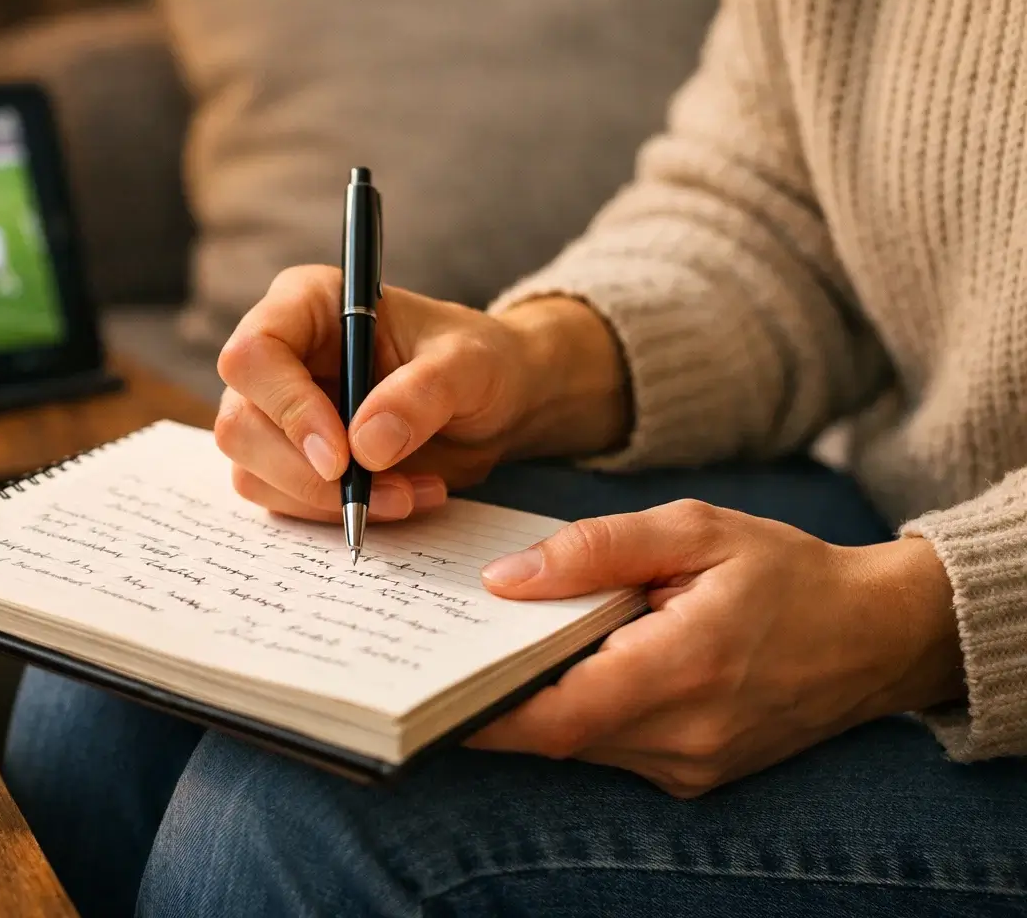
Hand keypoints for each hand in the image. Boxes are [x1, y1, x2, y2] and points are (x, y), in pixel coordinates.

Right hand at [215, 265, 627, 522]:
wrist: (492, 404)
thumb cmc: (479, 362)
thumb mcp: (470, 365)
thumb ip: (422, 394)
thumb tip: (365, 447)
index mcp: (306, 304)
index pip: (254, 355)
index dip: (286, 409)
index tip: (340, 457)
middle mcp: (278, 356)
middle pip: (239, 424)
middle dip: (305, 474)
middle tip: (381, 491)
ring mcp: (275, 412)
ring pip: (251, 471)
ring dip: (325, 502)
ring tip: (407, 494)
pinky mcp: (287, 459)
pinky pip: (281, 500)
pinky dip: (334, 515)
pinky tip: (399, 499)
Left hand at [469, 500, 965, 796]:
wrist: (878, 635)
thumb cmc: (785, 571)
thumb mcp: (693, 531)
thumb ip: (594, 550)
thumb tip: (504, 580)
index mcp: (684, 669)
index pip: (556, 714)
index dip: (482, 710)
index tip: (426, 688)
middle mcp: (685, 735)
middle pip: (558, 732)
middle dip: (497, 696)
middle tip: (443, 654)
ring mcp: (692, 766)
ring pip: (581, 743)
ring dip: (538, 702)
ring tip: (495, 649)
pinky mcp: (695, 773)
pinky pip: (613, 748)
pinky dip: (580, 711)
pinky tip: (564, 665)